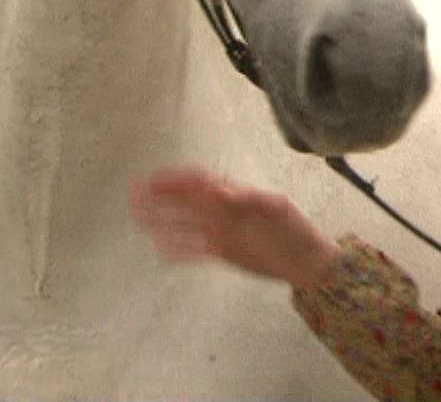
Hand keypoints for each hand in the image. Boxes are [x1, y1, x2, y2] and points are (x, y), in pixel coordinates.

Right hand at [128, 168, 342, 289]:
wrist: (306, 261)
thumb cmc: (294, 229)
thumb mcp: (275, 208)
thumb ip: (246, 199)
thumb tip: (218, 190)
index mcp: (233, 195)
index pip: (199, 182)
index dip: (176, 180)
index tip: (153, 179)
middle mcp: (222, 210)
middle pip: (185, 199)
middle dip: (160, 195)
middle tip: (134, 191)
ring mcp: (220, 231)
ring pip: (184, 223)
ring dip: (161, 219)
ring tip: (137, 215)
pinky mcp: (222, 251)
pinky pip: (193, 249)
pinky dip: (176, 248)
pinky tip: (159, 248)